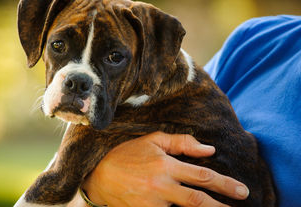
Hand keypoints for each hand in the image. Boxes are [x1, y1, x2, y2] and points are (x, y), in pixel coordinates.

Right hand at [80, 132, 248, 206]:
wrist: (99, 176)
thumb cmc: (127, 154)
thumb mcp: (152, 140)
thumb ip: (182, 142)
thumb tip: (209, 149)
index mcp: (165, 165)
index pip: (202, 176)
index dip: (224, 184)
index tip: (241, 191)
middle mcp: (161, 186)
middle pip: (198, 201)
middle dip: (222, 206)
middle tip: (241, 204)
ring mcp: (153, 204)